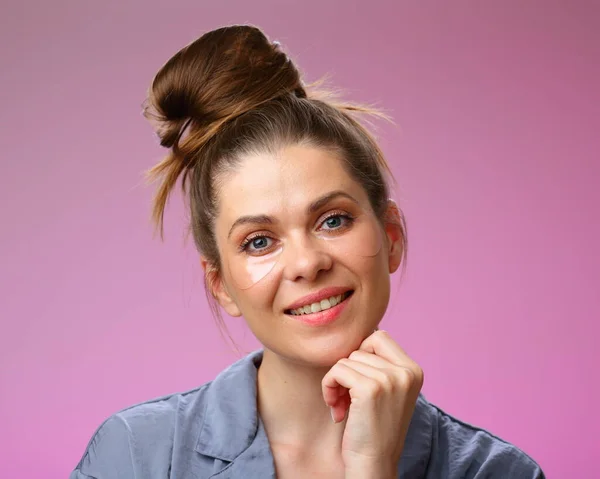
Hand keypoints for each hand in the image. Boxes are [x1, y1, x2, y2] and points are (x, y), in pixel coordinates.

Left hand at [321, 330, 423, 477]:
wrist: (373, 465)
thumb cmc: (373, 429)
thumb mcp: (388, 391)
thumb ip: (380, 364)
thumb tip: (361, 332)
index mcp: (414, 370)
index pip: (379, 336)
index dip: (361, 355)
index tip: (358, 381)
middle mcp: (406, 372)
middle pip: (360, 348)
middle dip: (347, 371)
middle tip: (348, 397)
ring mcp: (390, 379)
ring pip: (345, 360)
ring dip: (336, 383)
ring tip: (343, 407)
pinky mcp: (370, 388)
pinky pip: (336, 370)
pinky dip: (328, 387)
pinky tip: (336, 408)